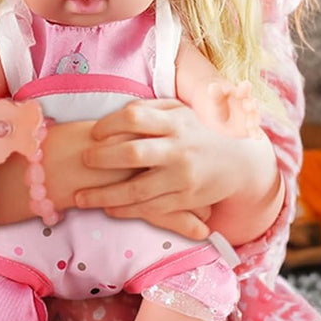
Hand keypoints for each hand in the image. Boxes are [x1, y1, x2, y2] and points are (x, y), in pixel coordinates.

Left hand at [74, 99, 272, 240]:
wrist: (240, 163)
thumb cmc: (201, 132)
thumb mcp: (182, 112)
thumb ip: (151, 110)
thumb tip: (118, 114)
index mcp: (176, 122)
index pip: (134, 118)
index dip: (109, 124)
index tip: (94, 133)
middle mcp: (179, 149)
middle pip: (132, 153)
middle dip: (101, 158)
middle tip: (83, 160)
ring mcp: (182, 178)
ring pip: (136, 190)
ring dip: (104, 195)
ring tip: (80, 197)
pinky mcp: (186, 200)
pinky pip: (150, 208)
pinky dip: (125, 210)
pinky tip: (107, 208)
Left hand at [196, 80, 260, 137]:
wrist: (221, 116)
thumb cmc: (218, 104)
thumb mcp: (215, 98)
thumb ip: (215, 93)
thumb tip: (212, 86)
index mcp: (241, 93)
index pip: (244, 89)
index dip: (244, 87)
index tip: (245, 84)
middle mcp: (249, 104)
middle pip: (251, 103)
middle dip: (251, 104)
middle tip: (248, 105)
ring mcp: (251, 116)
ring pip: (255, 117)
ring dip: (253, 120)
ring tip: (250, 124)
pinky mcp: (251, 128)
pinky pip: (255, 131)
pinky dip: (257, 134)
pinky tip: (257, 137)